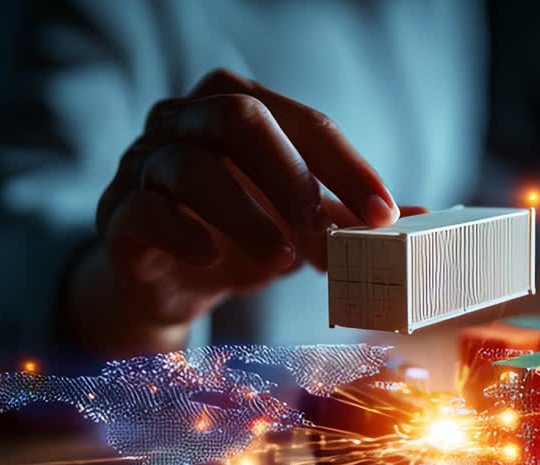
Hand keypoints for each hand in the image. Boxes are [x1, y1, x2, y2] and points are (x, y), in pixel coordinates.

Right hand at [67, 68, 421, 355]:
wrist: (169, 283)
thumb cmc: (242, 236)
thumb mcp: (303, 225)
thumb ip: (352, 217)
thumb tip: (423, 220)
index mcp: (238, 106)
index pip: (303, 121)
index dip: (348, 166)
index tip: (384, 215)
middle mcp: (185, 121)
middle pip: (238, 118)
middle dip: (291, 177)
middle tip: (324, 232)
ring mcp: (143, 163)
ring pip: (188, 165)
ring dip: (245, 213)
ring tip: (282, 260)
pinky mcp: (117, 214)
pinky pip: (143, 211)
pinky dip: (183, 233)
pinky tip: (213, 259)